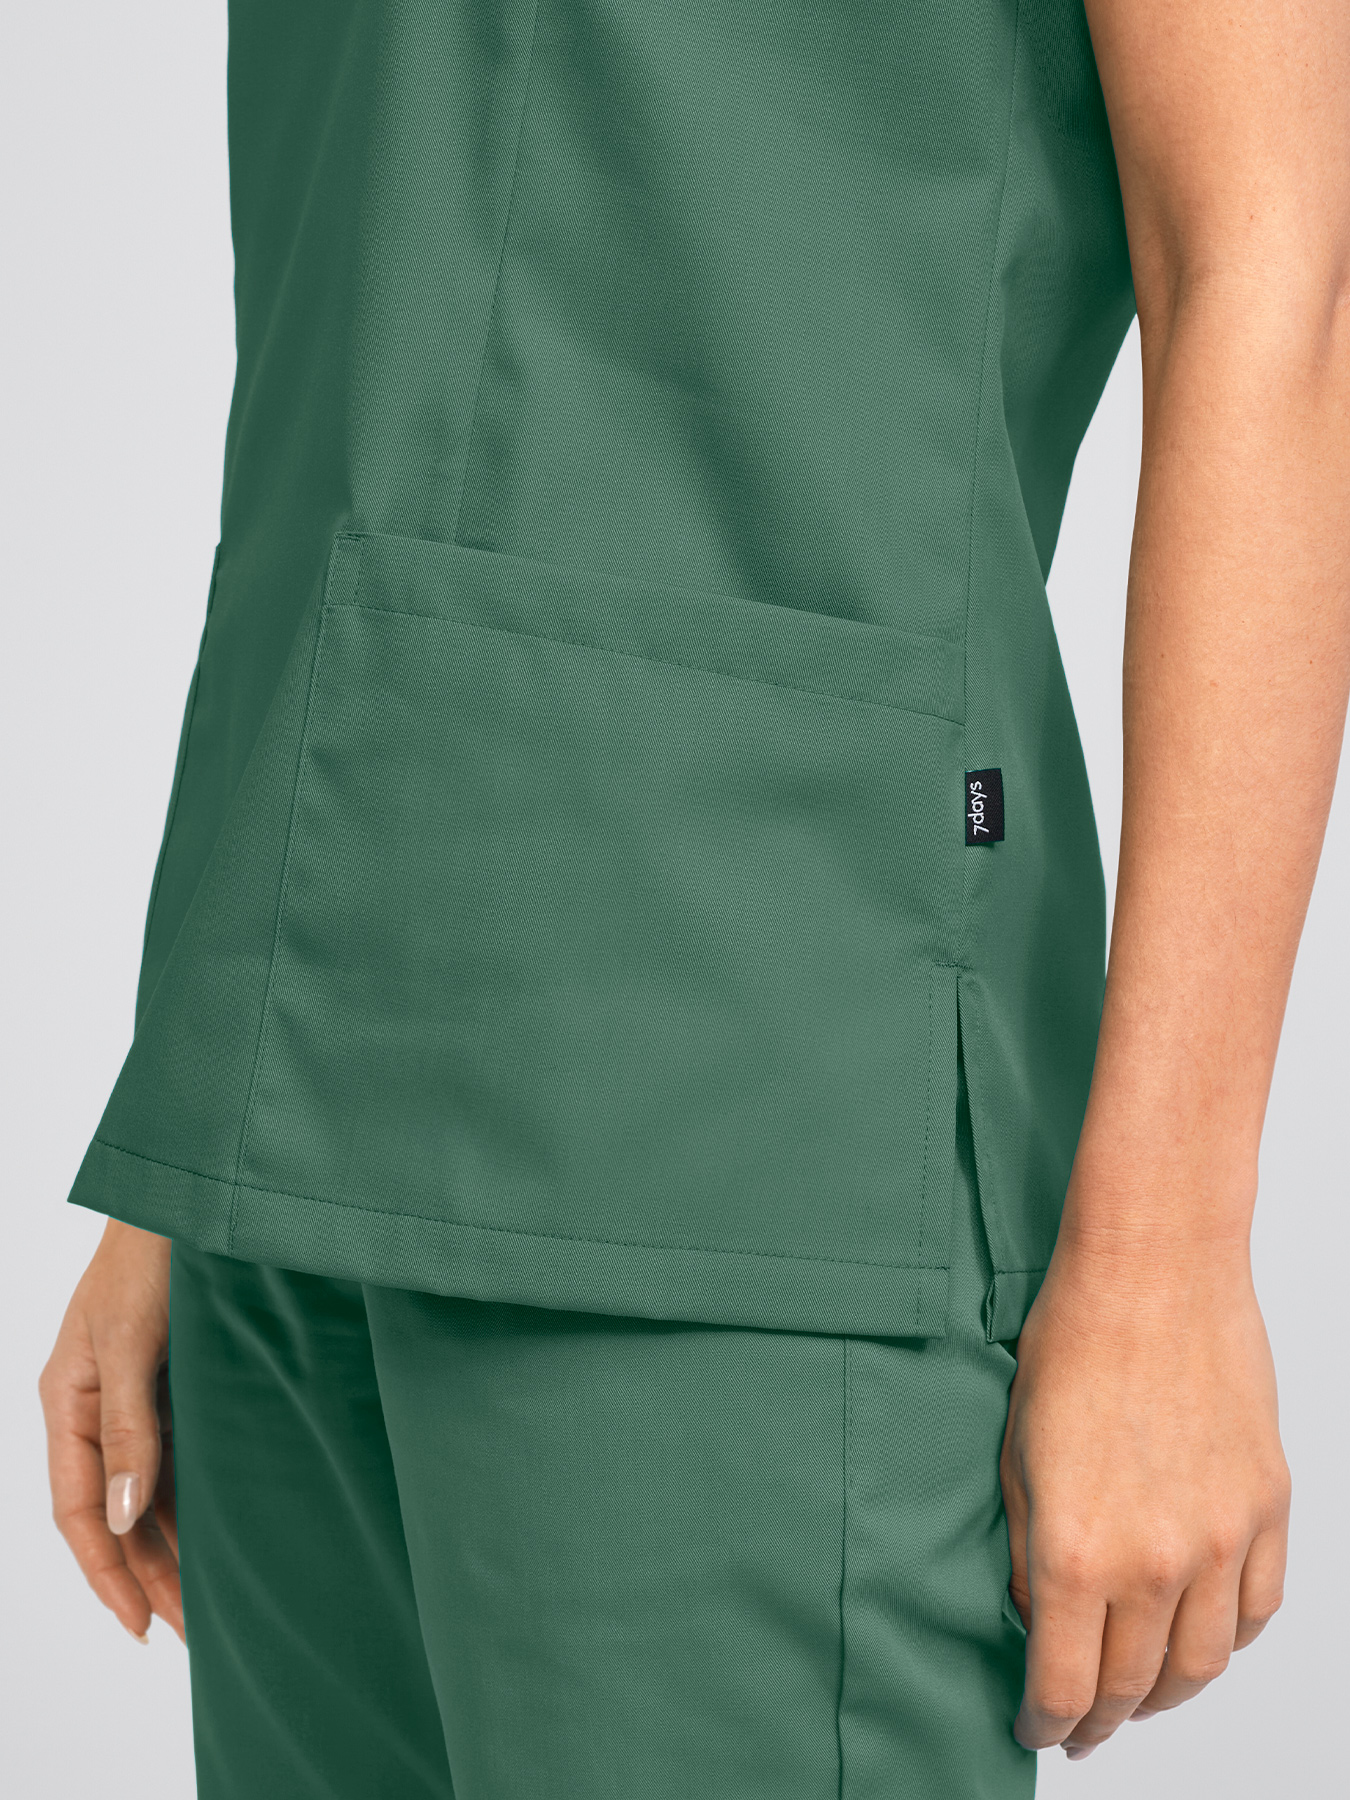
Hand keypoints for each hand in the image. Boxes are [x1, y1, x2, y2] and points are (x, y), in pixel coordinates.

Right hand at [39, 1219, 183, 1643]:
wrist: (198, 1194)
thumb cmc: (152, 1253)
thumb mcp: (130, 1341)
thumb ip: (129, 1428)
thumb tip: (126, 1517)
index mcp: (68, 1402)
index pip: (79, 1512)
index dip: (107, 1574)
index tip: (141, 1628)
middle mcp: (100, 1408)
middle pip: (118, 1514)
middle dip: (149, 1574)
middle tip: (195, 1630)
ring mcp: (140, 1396)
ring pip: (151, 1491)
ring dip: (176, 1544)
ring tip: (213, 1600)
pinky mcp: (180, 1381)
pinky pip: (182, 1456)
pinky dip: (198, 1498)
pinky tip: (225, 1529)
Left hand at [1001, 1228, 1288, 1758]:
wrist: (1154, 1268)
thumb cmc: (1072, 1341)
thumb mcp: (1015, 1453)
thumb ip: (1028, 1551)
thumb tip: (1037, 1617)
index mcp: (1079, 1550)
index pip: (1066, 1685)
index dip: (1047, 1723)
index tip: (1037, 1730)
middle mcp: (1157, 1560)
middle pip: (1134, 1686)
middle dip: (1101, 1718)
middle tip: (1082, 1725)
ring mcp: (1222, 1538)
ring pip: (1204, 1664)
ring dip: (1167, 1694)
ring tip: (1139, 1695)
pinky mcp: (1267, 1506)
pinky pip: (1258, 1608)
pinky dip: (1229, 1639)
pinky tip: (1200, 1638)